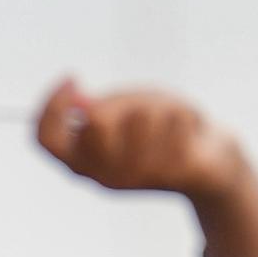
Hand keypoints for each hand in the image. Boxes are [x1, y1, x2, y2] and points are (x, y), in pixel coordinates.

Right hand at [32, 80, 257, 256]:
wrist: (211, 162)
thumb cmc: (160, 131)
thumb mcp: (124, 112)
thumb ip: (101, 108)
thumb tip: (83, 102)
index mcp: (83, 163)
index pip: (46, 139)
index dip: (53, 105)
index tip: (74, 77)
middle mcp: (103, 177)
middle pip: (94, 125)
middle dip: (118, 102)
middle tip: (138, 107)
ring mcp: (138, 178)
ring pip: (139, 118)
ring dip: (155, 106)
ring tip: (168, 119)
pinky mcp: (173, 173)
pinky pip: (174, 122)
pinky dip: (183, 115)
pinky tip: (189, 128)